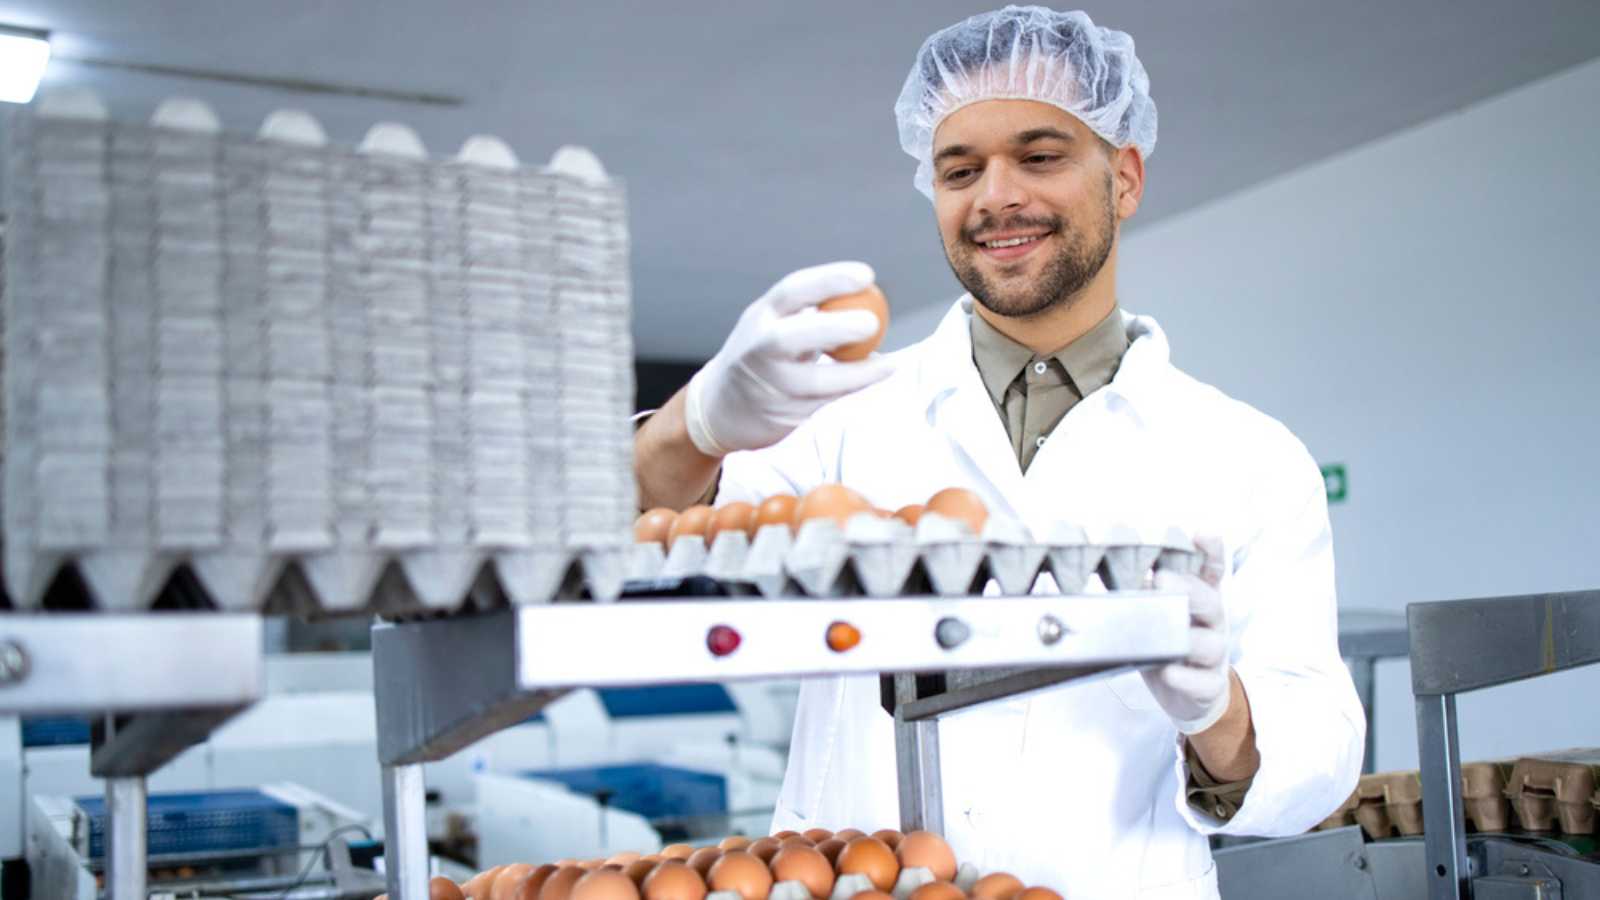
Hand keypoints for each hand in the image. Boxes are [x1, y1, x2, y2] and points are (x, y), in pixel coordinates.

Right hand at [684, 261, 894, 455]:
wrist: (720, 409)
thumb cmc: (760, 356)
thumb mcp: (771, 323)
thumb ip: (806, 310)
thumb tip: (863, 290)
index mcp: (759, 317)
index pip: (792, 291)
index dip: (830, 280)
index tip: (867, 275)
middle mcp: (759, 350)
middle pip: (795, 337)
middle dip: (836, 328)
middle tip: (873, 322)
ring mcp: (770, 385)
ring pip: (817, 381)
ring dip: (858, 373)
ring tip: (889, 364)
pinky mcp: (783, 414)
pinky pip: (827, 401)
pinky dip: (855, 389)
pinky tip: (875, 376)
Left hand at [1142, 536, 1229, 733]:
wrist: (1189, 692)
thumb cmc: (1168, 642)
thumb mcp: (1158, 611)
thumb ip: (1144, 590)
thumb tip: (1110, 568)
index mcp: (1201, 597)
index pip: (1212, 570)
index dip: (1211, 551)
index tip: (1201, 534)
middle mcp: (1212, 622)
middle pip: (1211, 602)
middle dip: (1188, 590)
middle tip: (1162, 579)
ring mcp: (1214, 655)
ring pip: (1209, 643)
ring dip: (1188, 636)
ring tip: (1165, 630)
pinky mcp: (1208, 686)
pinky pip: (1203, 682)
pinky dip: (1186, 678)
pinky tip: (1169, 672)